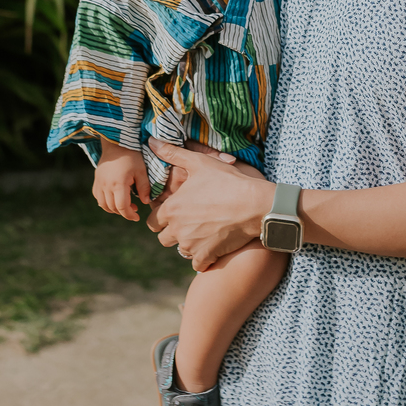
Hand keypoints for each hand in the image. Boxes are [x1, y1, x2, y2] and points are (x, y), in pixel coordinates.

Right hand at [92, 139, 150, 220]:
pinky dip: (105, 202)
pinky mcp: (96, 180)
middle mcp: (106, 186)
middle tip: (134, 210)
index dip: (129, 215)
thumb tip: (146, 202)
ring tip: (125, 205)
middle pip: (112, 208)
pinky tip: (114, 199)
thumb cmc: (131, 155)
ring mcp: (99, 183)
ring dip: (114, 209)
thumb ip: (144, 187)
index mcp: (118, 184)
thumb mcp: (141, 170)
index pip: (122, 207)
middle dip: (123, 212)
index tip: (137, 217)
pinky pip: (98, 197)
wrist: (116, 143)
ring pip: (103, 204)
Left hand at [146, 142, 272, 269]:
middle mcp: (177, 229)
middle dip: (173, 232)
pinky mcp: (206, 256)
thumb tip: (151, 141)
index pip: (152, 221)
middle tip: (189, 223)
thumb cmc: (228, 181)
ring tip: (204, 232)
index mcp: (172, 209)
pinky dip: (204, 257)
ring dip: (189, 244)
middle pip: (163, 238)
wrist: (254, 205)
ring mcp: (191, 245)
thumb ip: (173, 153)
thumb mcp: (200, 163)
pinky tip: (214, 245)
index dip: (162, 216)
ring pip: (181, 250)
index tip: (175, 212)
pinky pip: (197, 264)